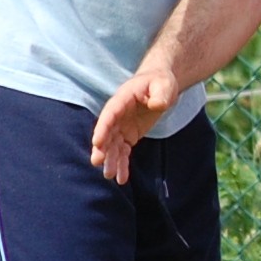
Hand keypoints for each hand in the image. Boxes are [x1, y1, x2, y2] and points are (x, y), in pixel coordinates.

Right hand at [89, 67, 177, 183]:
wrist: (159, 85)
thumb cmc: (160, 82)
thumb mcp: (163, 85)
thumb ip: (160, 94)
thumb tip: (157, 104)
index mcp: (123, 99)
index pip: (110, 114)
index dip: (103, 128)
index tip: (97, 142)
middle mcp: (118, 114)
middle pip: (107, 132)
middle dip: (102, 148)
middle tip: (97, 162)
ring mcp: (121, 126)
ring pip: (113, 145)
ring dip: (110, 160)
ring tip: (109, 176)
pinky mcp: (128, 135)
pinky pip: (123, 151)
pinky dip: (122, 164)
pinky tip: (122, 179)